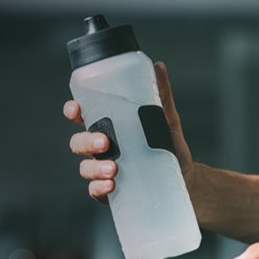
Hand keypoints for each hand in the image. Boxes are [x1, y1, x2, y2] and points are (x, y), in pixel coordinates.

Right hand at [64, 61, 195, 203]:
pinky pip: (95, 190)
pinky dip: (99, 188)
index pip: (82, 116)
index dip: (72, 111)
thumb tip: (159, 67)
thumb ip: (161, 94)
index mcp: (109, 126)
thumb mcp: (166, 118)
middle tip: (104, 142)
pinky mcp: (111, 191)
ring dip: (94, 167)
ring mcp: (104, 169)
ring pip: (85, 167)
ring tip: (113, 168)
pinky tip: (111, 184)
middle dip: (85, 141)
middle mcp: (102, 148)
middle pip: (78, 142)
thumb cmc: (169, 146)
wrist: (185, 178)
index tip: (75, 109)